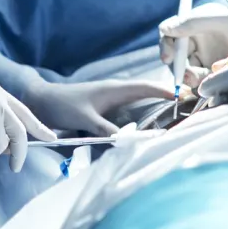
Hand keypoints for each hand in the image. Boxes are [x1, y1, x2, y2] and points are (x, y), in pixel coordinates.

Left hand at [18, 78, 172, 136]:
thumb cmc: (63, 105)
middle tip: (185, 111)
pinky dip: (139, 116)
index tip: (185, 98)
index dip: (166, 92)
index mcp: (114, 89)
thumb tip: (128, 141)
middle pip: (146, 94)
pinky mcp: (104, 109)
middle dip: (165, 100)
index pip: (146, 87)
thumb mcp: (85, 119)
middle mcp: (115, 92)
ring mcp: (110, 100)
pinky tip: (144, 127)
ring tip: (171, 120)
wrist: (42, 102)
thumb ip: (105, 129)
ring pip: (138, 102)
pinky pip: (127, 111)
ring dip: (153, 108)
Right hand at [158, 3, 227, 87]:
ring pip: (185, 73)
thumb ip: (192, 21)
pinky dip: (202, 86)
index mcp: (193, 25)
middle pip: (174, 58)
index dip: (166, 46)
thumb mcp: (219, 18)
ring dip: (190, 79)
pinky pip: (199, 84)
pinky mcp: (213, 76)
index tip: (168, 58)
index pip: (169, 34)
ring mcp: (204, 60)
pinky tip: (212, 85)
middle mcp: (196, 42)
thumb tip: (164, 29)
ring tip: (204, 81)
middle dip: (178, 69)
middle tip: (190, 77)